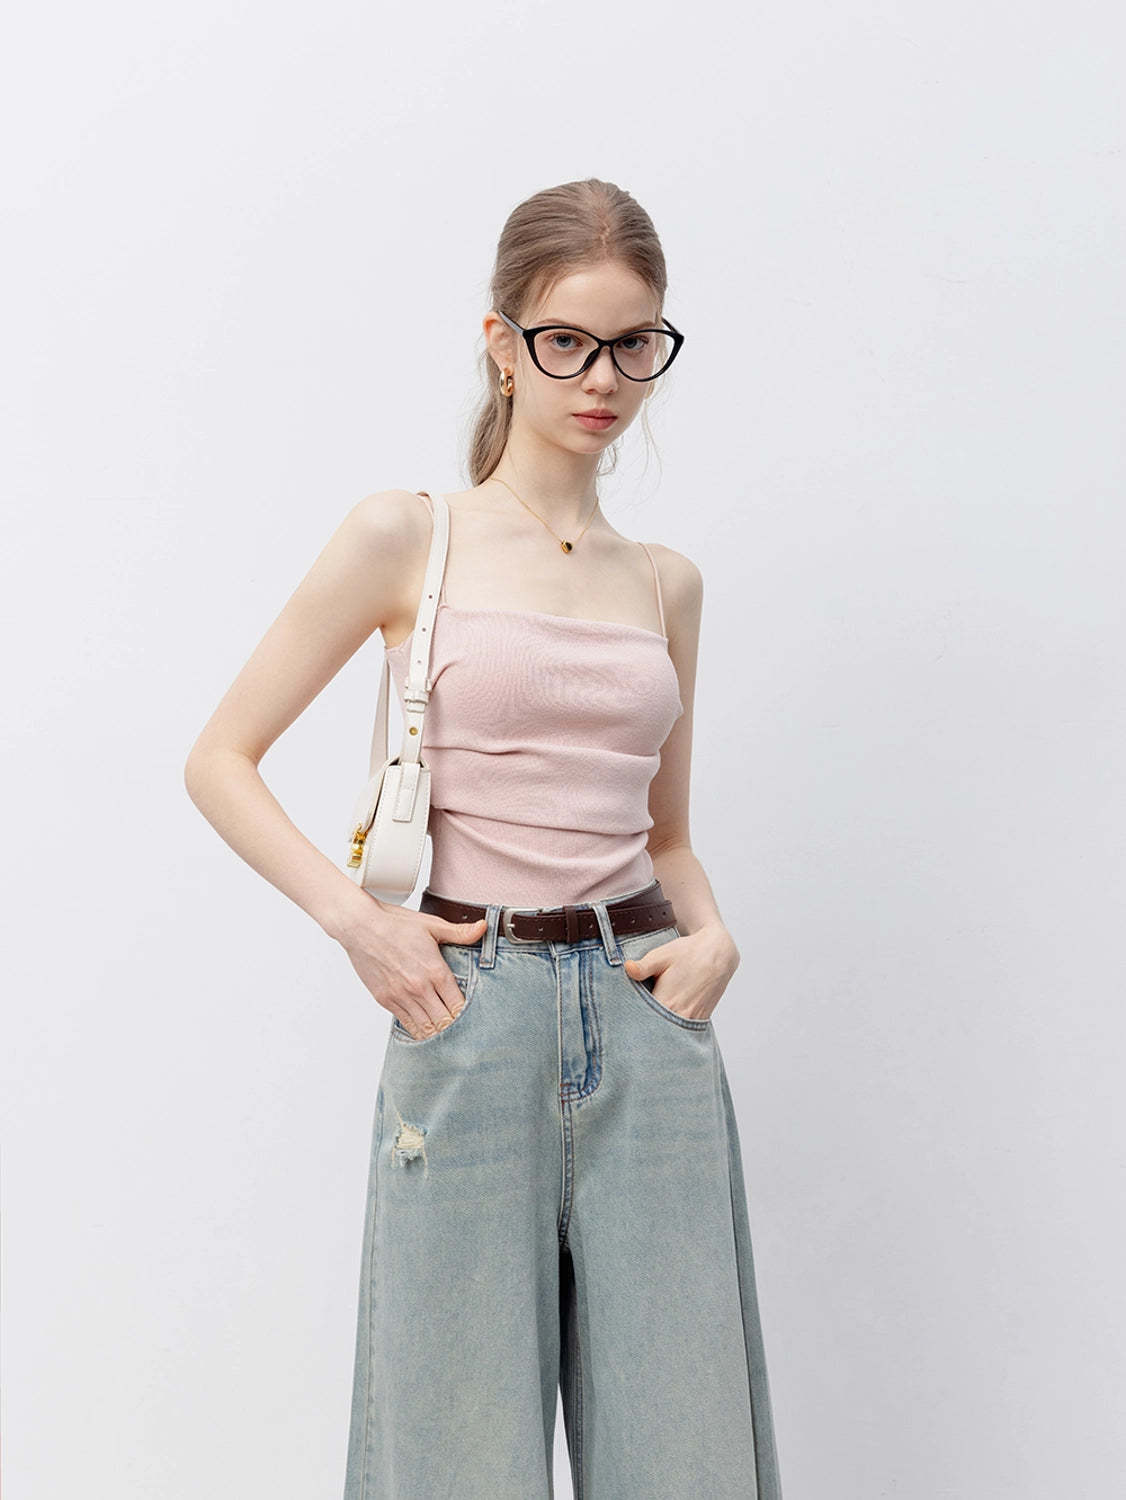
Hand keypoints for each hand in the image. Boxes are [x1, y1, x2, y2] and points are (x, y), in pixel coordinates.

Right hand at [335, 901, 487, 1038]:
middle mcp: (419, 988)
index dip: (469, 1015)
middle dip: (456, 1028)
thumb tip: (483, 927)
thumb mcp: (432, 925)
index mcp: (435, 971)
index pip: (459, 1006)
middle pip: (444, 1023)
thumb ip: (460, 932)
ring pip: (426, 1028)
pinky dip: (418, 1029)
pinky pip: (406, 1024)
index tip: (474, 1016)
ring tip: (447, 1033)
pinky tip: (426, 1028)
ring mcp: (401, 996)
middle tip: (464, 1029)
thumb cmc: (394, 924)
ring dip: (437, 1032)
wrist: (360, 926)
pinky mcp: (386, 1000)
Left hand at [622, 924, 739, 1022]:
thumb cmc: (689, 952)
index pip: (642, 1023)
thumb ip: (643, 966)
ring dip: (657, 1031)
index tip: (622, 1023)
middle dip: (642, 1031)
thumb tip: (627, 968)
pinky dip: (671, 1029)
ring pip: (669, 1034)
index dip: (631, 1024)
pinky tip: (662, 1023)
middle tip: (628, 1029)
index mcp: (667, 1002)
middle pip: (655, 1032)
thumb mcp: (662, 955)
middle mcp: (680, 1015)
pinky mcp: (700, 1019)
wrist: (718, 953)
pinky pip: (681, 1031)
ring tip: (644, 1027)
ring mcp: (691, 1020)